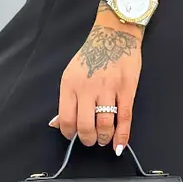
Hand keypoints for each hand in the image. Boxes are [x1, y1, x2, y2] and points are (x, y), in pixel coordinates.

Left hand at [50, 10, 142, 153]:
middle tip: (90, 140)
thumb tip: (55, 124)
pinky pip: (124, 119)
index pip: (66, 119)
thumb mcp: (71, 74)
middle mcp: (87, 88)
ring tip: (103, 139)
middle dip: (87, 139)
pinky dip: (122, 136)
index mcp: (70, 84)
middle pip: (85, 126)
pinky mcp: (127, 90)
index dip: (69, 133)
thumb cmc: (92, 55)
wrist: (115, 35)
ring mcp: (108, 89)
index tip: (73, 136)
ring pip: (105, 125)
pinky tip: (118, 146)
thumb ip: (65, 100)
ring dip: (103, 138)